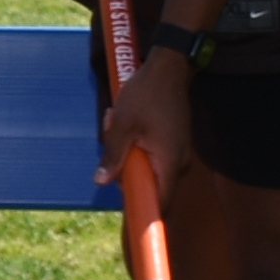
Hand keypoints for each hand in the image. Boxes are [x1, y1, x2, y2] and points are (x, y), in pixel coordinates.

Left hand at [99, 45, 194, 207]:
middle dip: (123, 167)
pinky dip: (134, 143)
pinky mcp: (172, 143)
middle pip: (147, 184)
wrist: (168, 68)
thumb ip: (113, 155)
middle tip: (112, 135)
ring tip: (117, 121)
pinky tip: (126, 121)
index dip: (143, 211)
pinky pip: (150, 154)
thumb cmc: (147, 93)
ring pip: (145, 166)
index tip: (125, 212)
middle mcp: (178, 162)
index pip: (160, 202)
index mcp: (169, 162)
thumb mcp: (123, 124)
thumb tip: (101, 181)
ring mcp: (177, 153)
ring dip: (125, 150)